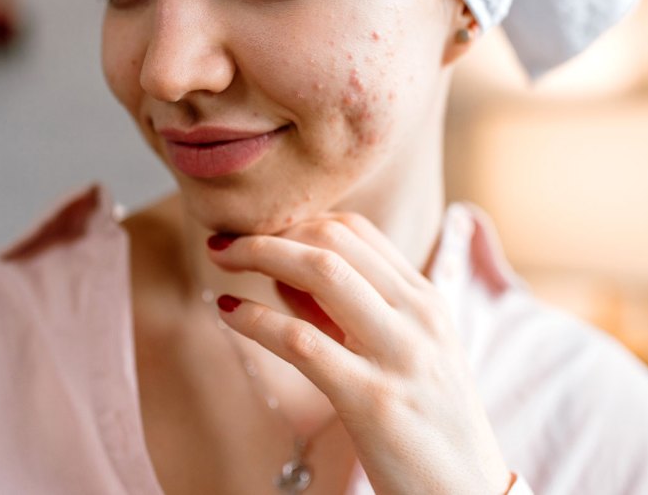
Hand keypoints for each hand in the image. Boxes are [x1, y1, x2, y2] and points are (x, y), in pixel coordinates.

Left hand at [205, 214, 511, 494]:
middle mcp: (418, 316)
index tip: (258, 233)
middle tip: (226, 240)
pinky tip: (227, 312)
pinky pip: (301, 341)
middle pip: (334, 240)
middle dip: (271, 232)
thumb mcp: (400, 355)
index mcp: (426, 300)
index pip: (356, 230)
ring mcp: (398, 355)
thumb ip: (344, 313)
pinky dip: (256, 319)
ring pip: (322, 272)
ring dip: (260, 255)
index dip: (298, 221)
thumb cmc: (426, 426)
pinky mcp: (371, 399)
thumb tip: (280, 275)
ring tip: (221, 261)